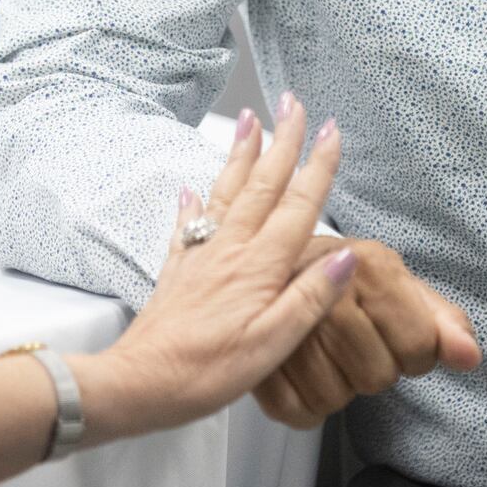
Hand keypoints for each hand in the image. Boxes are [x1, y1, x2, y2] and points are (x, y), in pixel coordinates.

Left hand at [83, 100, 361, 438]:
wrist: (139, 383)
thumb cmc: (207, 371)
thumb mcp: (273, 343)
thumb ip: (310, 297)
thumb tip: (346, 255)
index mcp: (260, 267)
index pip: (298, 205)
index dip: (317, 166)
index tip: (331, 130)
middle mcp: (231, 250)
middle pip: (262, 185)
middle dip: (281, 141)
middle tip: (292, 102)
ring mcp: (201, 257)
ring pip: (226, 193)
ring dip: (240, 155)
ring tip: (249, 120)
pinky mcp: (178, 272)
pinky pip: (188, 226)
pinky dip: (194, 204)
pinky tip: (192, 191)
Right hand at [248, 158, 481, 426]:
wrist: (277, 263)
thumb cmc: (349, 280)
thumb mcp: (401, 287)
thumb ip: (443, 323)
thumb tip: (470, 358)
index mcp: (368, 265)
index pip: (418, 347)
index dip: (415, 352)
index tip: (394, 336)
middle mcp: (324, 290)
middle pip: (377, 377)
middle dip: (374, 367)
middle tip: (355, 342)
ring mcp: (283, 324)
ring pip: (336, 399)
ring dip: (339, 386)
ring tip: (326, 353)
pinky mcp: (255, 356)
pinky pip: (296, 413)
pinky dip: (304, 406)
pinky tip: (303, 373)